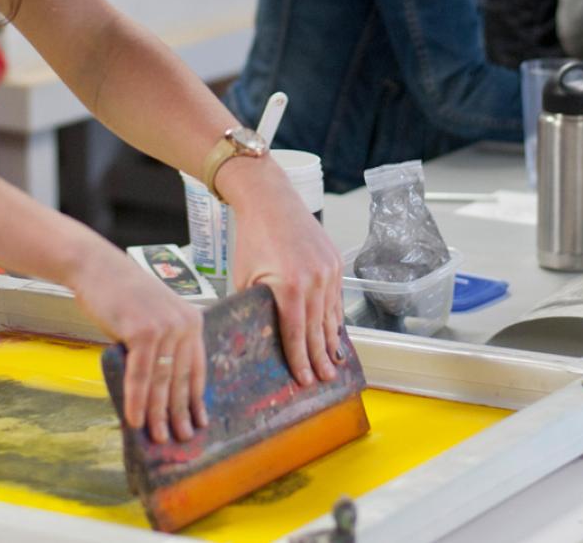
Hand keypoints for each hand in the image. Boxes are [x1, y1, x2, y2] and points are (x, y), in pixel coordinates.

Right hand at [67, 243, 206, 443]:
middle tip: (180, 440)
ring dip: (159, 414)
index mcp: (192, 321)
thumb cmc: (122, 295)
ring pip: (162, 381)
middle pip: (181, 378)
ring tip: (158, 438)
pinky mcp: (143, 331)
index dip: (196, 399)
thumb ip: (164, 344)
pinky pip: (140, 374)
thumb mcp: (154, 316)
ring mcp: (165, 327)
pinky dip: (137, 400)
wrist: (98, 268)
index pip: (198, 368)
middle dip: (179, 413)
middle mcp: (185, 324)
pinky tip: (135, 420)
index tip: (198, 422)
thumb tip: (162, 387)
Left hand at [220, 157, 346, 385]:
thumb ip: (256, 309)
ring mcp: (329, 271)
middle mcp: (315, 280)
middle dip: (320, 359)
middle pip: (318, 330)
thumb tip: (258, 338)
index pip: (297, 334)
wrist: (272, 202)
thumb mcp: (246, 278)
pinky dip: (334, 318)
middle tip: (324, 381)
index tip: (304, 380)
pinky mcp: (336, 263)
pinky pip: (336, 299)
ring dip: (331, 342)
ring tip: (331, 364)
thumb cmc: (253, 239)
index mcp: (290, 287)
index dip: (300, 361)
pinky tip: (333, 333)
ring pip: (331, 316)